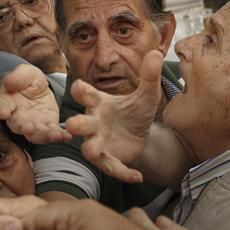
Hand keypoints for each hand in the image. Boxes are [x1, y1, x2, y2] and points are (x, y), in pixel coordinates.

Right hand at [0, 64, 71, 143]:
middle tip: (28, 128)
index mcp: (6, 101)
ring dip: (43, 136)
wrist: (40, 87)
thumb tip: (9, 82)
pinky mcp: (47, 126)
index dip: (2, 109)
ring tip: (54, 136)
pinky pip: (52, 133)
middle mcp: (16, 116)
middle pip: (17, 124)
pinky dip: (60, 136)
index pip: (0, 106)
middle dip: (23, 126)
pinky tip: (67, 136)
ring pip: (35, 134)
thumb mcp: (24, 72)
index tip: (4, 113)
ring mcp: (32, 124)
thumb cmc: (27, 80)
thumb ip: (17, 77)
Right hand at [65, 50, 163, 182]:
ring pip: (90, 148)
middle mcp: (94, 124)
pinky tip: (137, 177)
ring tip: (93, 151)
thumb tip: (156, 52)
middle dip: (76, 124)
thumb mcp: (146, 94)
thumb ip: (149, 76)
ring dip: (91, 149)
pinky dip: (124, 173)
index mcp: (99, 103)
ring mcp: (100, 143)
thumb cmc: (135, 111)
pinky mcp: (110, 160)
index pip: (86, 95)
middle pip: (81, 124)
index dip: (81, 92)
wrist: (141, 136)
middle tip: (73, 124)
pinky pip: (114, 168)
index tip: (79, 87)